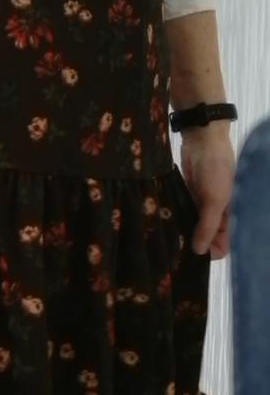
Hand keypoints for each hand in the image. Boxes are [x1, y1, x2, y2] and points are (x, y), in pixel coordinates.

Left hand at [179, 125, 235, 259]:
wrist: (203, 139)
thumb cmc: (216, 170)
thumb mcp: (215, 200)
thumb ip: (208, 227)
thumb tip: (199, 252)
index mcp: (230, 218)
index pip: (222, 247)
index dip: (209, 253)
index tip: (190, 255)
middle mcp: (218, 215)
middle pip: (206, 239)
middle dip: (193, 244)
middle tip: (174, 249)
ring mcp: (202, 205)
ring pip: (193, 227)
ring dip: (183, 232)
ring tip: (167, 239)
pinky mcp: (189, 196)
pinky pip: (184, 214)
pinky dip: (177, 219)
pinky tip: (164, 223)